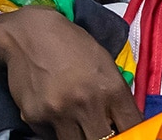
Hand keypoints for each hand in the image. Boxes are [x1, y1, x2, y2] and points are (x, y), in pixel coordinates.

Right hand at [0, 7, 142, 139]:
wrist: (29, 33)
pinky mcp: (35, 118)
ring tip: (75, 117)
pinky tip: (53, 108)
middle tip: (98, 127)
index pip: (131, 126)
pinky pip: (50, 135)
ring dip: (78, 135)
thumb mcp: (104, 62)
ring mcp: (60, 113)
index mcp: (110, 87)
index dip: (131, 133)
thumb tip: (122, 121)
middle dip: (103, 136)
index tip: (125, 132)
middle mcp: (87, 103)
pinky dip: (54, 128)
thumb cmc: (69, 43)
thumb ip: (115, 94)